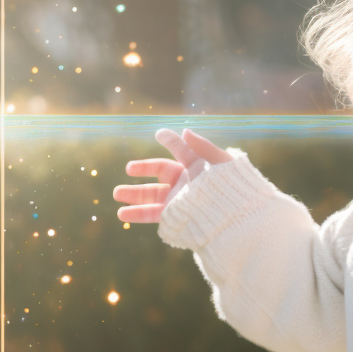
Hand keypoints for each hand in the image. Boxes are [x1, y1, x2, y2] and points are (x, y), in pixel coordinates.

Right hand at [113, 128, 232, 223]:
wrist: (235, 220)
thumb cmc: (232, 189)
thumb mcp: (221, 164)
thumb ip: (203, 147)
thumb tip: (184, 131)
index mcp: (198, 166)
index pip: (181, 150)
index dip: (171, 140)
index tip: (159, 133)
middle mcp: (186, 182)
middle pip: (160, 171)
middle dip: (142, 169)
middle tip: (128, 168)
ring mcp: (179, 200)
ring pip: (152, 194)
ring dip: (134, 194)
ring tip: (116, 193)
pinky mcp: (175, 216)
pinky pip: (153, 214)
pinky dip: (137, 214)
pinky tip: (122, 214)